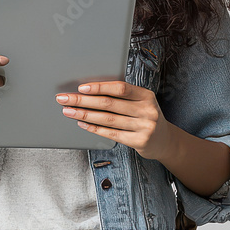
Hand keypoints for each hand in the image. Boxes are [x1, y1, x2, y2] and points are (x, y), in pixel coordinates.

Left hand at [55, 81, 175, 160]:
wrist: (164, 141)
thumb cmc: (145, 117)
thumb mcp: (141, 102)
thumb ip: (122, 96)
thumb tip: (89, 90)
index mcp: (146, 95)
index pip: (120, 88)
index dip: (100, 87)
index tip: (81, 88)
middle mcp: (147, 110)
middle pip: (109, 104)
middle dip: (83, 100)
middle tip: (65, 99)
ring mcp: (144, 127)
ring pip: (108, 119)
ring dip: (84, 114)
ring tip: (69, 111)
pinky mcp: (139, 142)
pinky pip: (111, 134)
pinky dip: (94, 128)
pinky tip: (82, 124)